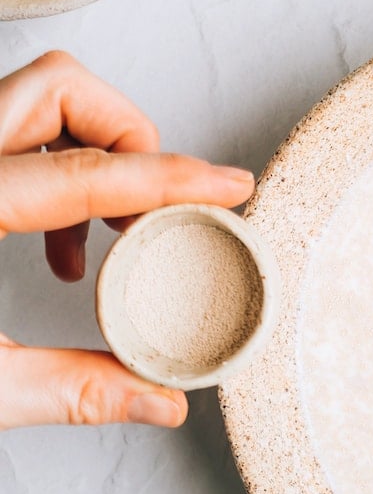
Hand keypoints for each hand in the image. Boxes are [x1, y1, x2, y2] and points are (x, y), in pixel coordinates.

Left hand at [0, 51, 254, 430]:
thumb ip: (65, 390)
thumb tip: (160, 403)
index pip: (82, 174)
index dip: (171, 180)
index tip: (230, 185)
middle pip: (57, 91)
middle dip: (130, 136)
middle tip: (161, 206)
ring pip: (32, 103)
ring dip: (94, 157)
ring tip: (113, 238)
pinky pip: (6, 139)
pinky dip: (55, 178)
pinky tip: (57, 252)